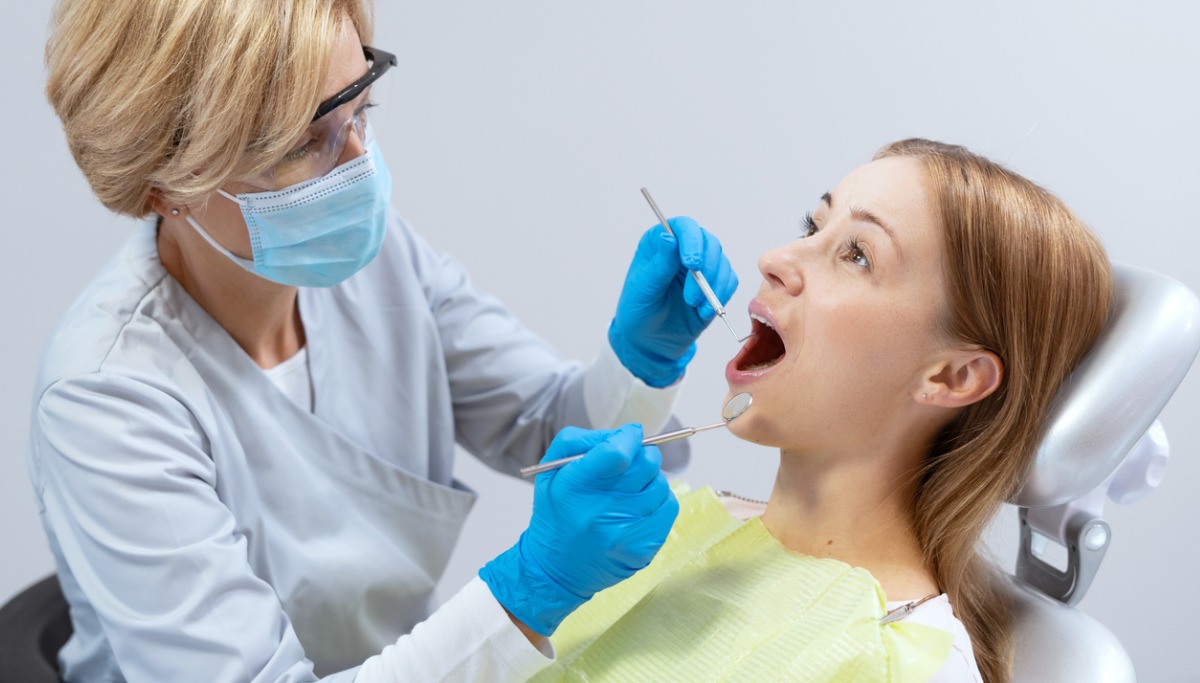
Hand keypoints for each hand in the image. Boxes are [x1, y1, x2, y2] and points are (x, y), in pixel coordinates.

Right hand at [479, 424, 677, 635]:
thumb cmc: (555, 513)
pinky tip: (640, 505)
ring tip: (630, 489)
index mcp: (575, 486)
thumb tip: (625, 434)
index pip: (617, 452)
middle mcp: (601, 510)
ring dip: (649, 479)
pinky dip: (658, 499)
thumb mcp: (551, 470)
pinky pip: (668, 507)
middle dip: (641, 454)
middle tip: (631, 461)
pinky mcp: (643, 547)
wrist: (554, 569)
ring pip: (659, 483)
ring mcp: (626, 532)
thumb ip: (582, 441)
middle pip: (645, 463)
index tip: (630, 435)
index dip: (629, 437)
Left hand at [609, 216, 737, 386]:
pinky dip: (721, 297)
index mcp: (660, 243)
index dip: (692, 241)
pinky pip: (729, 282)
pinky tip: (704, 311)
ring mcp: (701, 266)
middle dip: (706, 269)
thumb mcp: (643, 290)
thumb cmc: (638, 312)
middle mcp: (683, 249)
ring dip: (713, 286)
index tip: (692, 264)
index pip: (683, 228)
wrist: (650, 342)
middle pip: (709, 243)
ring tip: (695, 306)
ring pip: (722, 262)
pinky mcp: (715, 284)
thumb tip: (669, 238)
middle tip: (693, 296)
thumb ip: (659, 265)